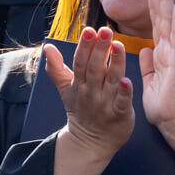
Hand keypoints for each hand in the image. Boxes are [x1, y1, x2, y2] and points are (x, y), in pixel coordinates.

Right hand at [43, 26, 133, 158]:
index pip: (80, 62)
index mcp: (79, 84)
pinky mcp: (119, 115)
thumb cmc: (81, 111)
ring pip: (110, 81)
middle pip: (94, 68)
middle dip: (99, 49)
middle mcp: (91, 92)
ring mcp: (105, 104)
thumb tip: (47, 47)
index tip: (89, 30)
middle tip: (105, 30)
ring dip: (114, 63)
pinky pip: (121, 103)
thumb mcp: (66, 89)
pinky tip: (127, 81)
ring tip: (118, 45)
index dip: (84, 46)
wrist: (90, 143)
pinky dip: (125, 93)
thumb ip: (56, 68)